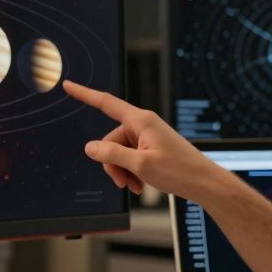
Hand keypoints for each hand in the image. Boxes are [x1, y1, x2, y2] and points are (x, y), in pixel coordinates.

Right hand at [63, 80, 227, 201]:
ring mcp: (147, 136)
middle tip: (124, 183)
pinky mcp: (151, 147)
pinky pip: (130, 157)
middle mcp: (143, 124)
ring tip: (136, 186)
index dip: (84, 94)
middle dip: (112, 163)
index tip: (68, 85)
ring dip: (123, 171)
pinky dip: (132, 172)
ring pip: (119, 152)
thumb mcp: (140, 165)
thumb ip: (112, 155)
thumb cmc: (179, 171)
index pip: (106, 103)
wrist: (203, 182)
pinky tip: (140, 185)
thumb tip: (90, 147)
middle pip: (110, 140)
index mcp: (140, 120)